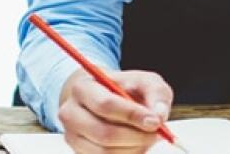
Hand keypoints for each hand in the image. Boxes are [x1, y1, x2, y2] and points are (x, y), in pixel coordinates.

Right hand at [57, 69, 172, 153]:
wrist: (107, 98)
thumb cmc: (126, 89)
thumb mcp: (145, 82)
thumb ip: (156, 95)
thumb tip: (159, 117)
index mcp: (83, 88)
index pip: (106, 105)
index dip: (132, 115)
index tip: (155, 122)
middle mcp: (71, 113)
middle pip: (104, 133)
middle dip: (136, 136)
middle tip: (157, 133)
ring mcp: (72, 136)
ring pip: (105, 151)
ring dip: (134, 148)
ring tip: (148, 137)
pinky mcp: (79, 152)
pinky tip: (137, 144)